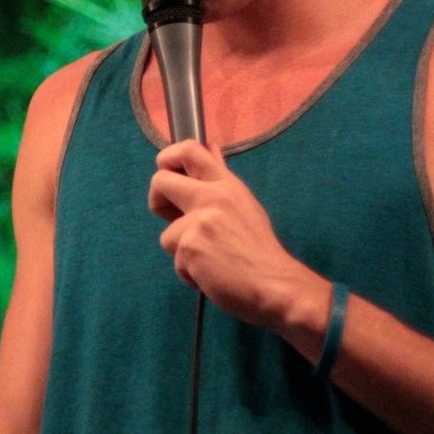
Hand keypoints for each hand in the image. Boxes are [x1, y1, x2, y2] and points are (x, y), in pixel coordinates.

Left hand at [147, 140, 317, 328]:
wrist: (276, 286)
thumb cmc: (259, 250)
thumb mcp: (244, 205)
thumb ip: (220, 179)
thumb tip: (210, 148)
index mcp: (227, 185)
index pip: (189, 150)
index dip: (167, 158)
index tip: (169, 175)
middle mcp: (213, 197)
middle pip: (159, 180)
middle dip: (157, 202)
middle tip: (175, 221)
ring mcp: (200, 222)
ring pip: (166, 234)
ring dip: (182, 252)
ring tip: (212, 260)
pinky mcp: (190, 247)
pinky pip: (176, 261)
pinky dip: (189, 273)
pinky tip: (212, 274)